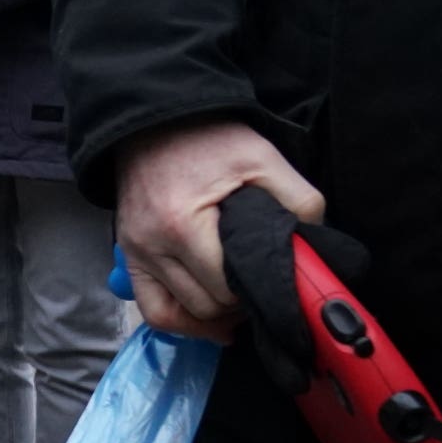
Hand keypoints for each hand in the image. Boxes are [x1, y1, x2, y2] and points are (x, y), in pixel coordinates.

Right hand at [114, 120, 325, 340]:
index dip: (256, 291)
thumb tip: (314, 247)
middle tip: (259, 287)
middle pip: (204, 307)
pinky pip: (150, 308)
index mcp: (182, 225)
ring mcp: (134, 253)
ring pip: (177, 315)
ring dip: (211, 314)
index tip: (275, 281)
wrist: (156, 123)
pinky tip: (206, 316)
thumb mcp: (265, 158)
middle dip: (237, 304)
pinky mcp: (128, 255)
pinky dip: (179, 319)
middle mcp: (151, 246)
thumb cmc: (210, 140)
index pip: (225, 289)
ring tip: (236, 301)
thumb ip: (299, 201)